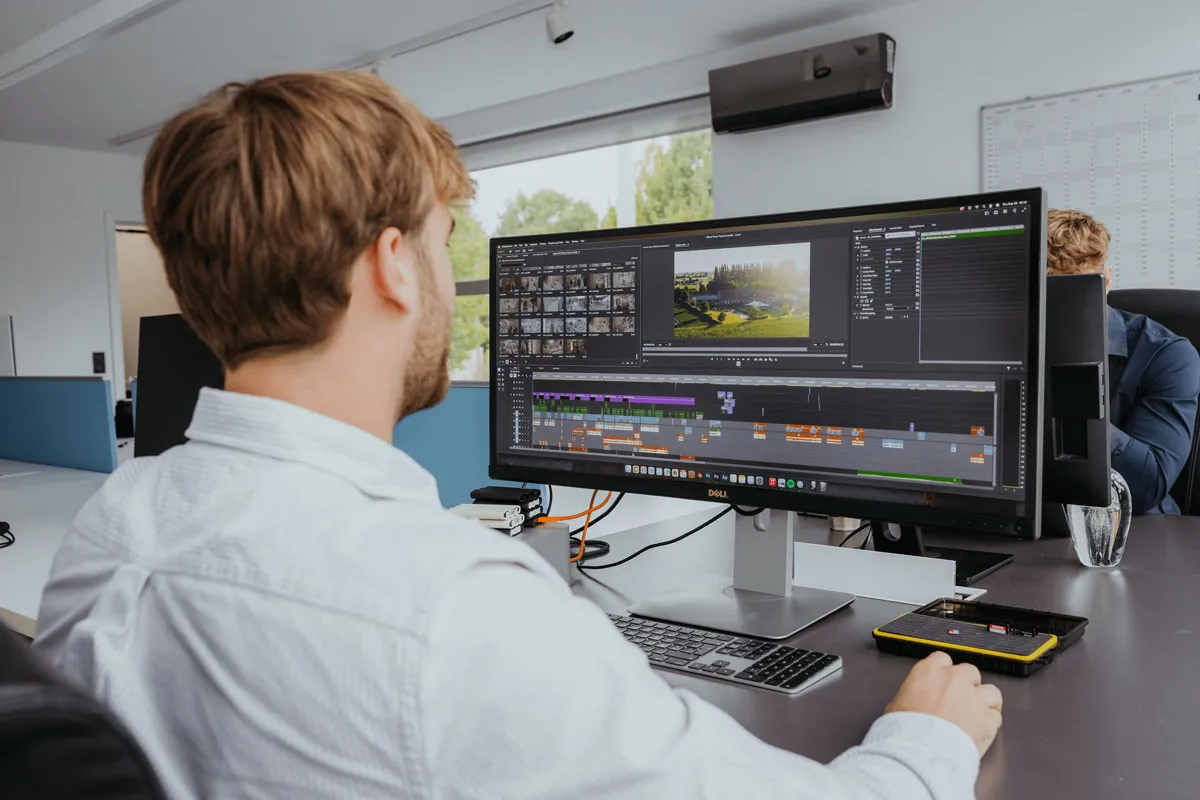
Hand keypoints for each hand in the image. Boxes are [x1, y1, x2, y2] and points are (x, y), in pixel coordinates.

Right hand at [885, 651, 1002, 755]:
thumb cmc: (906, 729)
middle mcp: (956, 679)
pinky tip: (981, 729)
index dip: (943, 672)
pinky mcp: (988, 719)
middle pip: (970, 671)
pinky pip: (996, 716)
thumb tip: (910, 702)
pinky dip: (990, 722)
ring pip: (991, 692)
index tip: (941, 683)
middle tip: (958, 700)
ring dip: (985, 701)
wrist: (921, 751)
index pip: (942, 659)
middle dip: (966, 684)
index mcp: (930, 670)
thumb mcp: (895, 705)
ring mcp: (975, 698)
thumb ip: (909, 695)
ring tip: (976, 714)